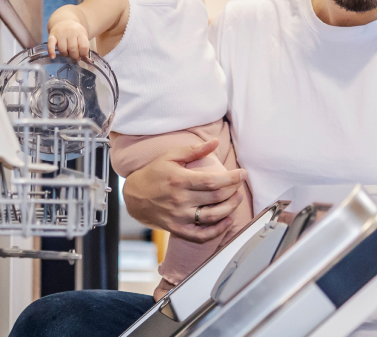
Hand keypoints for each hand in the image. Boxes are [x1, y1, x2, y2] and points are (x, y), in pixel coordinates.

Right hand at [47, 20, 89, 59]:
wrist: (64, 22)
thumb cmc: (75, 32)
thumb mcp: (83, 36)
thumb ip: (84, 46)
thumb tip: (85, 58)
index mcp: (80, 32)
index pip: (83, 46)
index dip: (83, 54)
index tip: (82, 56)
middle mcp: (70, 32)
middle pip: (72, 49)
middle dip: (74, 56)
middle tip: (75, 57)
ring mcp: (60, 33)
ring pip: (62, 49)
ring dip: (65, 55)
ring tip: (67, 53)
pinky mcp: (52, 35)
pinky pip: (50, 45)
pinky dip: (51, 51)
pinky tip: (53, 57)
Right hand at [122, 139, 247, 242]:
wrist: (134, 196)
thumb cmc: (153, 174)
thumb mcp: (170, 157)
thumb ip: (194, 149)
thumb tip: (214, 142)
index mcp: (179, 180)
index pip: (213, 181)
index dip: (232, 178)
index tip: (242, 174)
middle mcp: (180, 200)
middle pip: (216, 197)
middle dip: (233, 190)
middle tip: (240, 184)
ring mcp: (179, 216)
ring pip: (212, 216)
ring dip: (230, 208)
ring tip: (236, 199)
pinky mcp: (178, 229)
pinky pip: (201, 235)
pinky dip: (217, 230)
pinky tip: (227, 220)